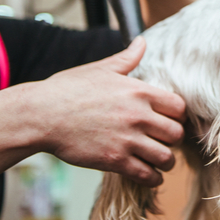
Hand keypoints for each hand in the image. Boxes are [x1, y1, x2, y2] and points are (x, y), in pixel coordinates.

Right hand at [30, 36, 185, 185]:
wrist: (40, 115)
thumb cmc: (68, 89)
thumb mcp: (102, 69)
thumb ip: (128, 58)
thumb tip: (142, 41)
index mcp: (139, 91)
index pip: (179, 107)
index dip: (178, 116)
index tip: (171, 120)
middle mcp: (138, 115)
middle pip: (177, 133)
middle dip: (174, 139)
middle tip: (166, 141)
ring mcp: (127, 140)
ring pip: (166, 157)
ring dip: (166, 162)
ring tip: (160, 161)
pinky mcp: (114, 160)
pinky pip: (147, 175)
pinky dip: (152, 178)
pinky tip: (149, 175)